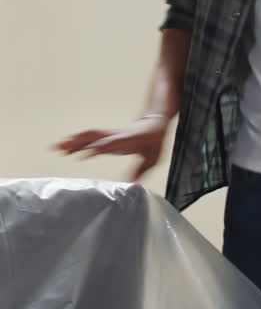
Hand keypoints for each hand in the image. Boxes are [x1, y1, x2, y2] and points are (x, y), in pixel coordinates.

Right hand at [53, 117, 168, 181]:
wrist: (154, 122)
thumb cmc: (154, 140)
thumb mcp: (153, 158)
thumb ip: (141, 171)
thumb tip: (132, 186)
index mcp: (127, 140)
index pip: (110, 143)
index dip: (98, 148)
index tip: (84, 154)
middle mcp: (115, 136)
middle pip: (93, 136)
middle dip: (77, 142)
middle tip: (61, 148)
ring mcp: (110, 135)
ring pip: (88, 136)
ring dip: (73, 141)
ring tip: (57, 148)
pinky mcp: (107, 136)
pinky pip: (90, 139)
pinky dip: (78, 143)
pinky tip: (67, 150)